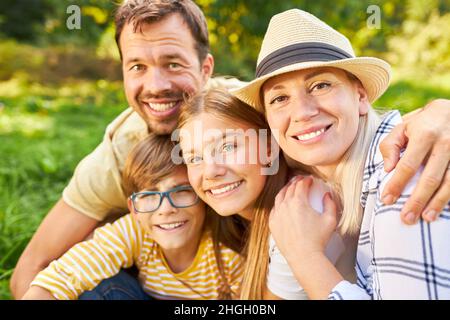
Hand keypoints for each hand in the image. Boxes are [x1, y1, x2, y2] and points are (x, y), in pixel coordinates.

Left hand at [269, 176, 337, 262]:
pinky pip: (274, 209)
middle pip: (289, 188)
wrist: (304, 256)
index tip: (310, 179)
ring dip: (285, 190)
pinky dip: (279, 203)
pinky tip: (282, 203)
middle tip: (300, 180)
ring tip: (290, 187)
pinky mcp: (272, 223)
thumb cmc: (318, 239)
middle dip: (296, 182)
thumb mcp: (330, 220)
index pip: (301, 185)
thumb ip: (330, 204)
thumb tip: (327, 195)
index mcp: (298, 202)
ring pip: (279, 196)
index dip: (306, 180)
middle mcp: (285, 205)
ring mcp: (277, 214)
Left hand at [380, 99, 449, 223]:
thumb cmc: (421, 123)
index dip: (397, 184)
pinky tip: (443, 210)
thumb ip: (390, 146)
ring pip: (449, 183)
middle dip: (417, 200)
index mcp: (425, 135)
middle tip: (406, 218)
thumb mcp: (402, 128)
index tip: (387, 199)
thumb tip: (388, 169)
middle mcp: (446, 144)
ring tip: (425, 218)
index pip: (408, 165)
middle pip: (430, 178)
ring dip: (437, 203)